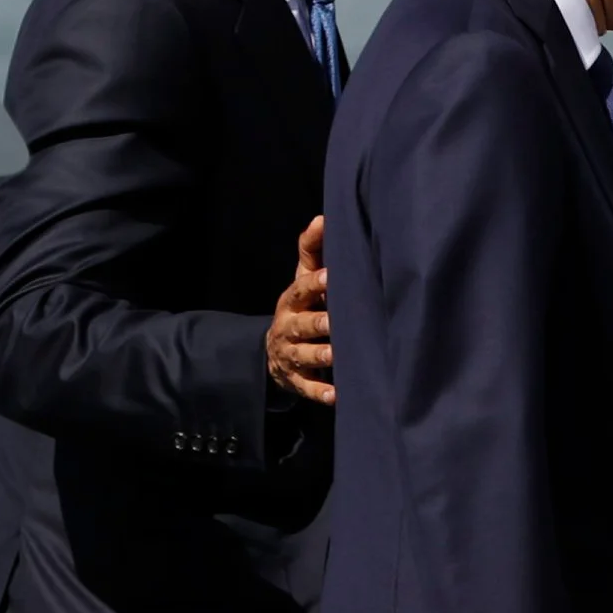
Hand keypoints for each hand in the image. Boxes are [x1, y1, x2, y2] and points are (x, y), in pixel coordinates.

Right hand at [265, 215, 332, 403]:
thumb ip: (312, 250)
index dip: (313, 283)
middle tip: (336, 321)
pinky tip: (337, 395)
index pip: (300, 289)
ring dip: (321, 355)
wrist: (275, 349)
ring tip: (337, 355)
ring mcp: (291, 354)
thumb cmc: (301, 306)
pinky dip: (321, 392)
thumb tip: (323, 217)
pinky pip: (307, 387)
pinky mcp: (296, 379)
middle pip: (303, 324)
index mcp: (292, 300)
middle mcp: (289, 327)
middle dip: (318, 322)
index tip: (329, 277)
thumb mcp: (302, 278)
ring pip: (305, 355)